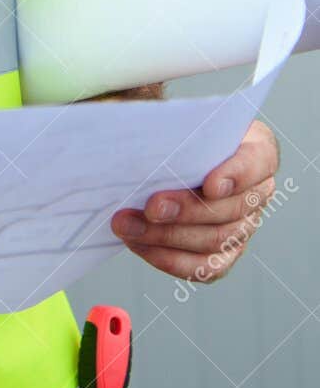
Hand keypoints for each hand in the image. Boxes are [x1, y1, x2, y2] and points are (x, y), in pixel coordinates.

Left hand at [110, 119, 279, 283]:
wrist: (169, 157)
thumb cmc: (177, 133)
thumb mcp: (179, 119)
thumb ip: (173, 127)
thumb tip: (140, 137)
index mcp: (256, 150)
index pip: (259, 162)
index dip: (236, 175)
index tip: (209, 184)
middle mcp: (257, 192)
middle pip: (231, 209)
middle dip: (187, 210)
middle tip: (151, 207)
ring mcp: (243, 226)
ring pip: (215, 240)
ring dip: (167, 235)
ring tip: (128, 225)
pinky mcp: (224, 254)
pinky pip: (203, 268)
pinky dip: (168, 258)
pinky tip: (138, 244)